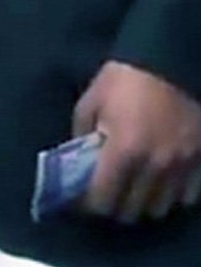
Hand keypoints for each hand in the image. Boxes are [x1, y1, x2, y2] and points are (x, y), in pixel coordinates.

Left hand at [72, 60, 200, 222]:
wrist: (171, 56)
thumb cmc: (124, 78)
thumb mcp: (90, 102)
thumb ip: (80, 136)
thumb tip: (77, 160)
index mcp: (124, 152)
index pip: (103, 201)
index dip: (88, 205)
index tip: (81, 199)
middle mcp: (155, 165)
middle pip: (132, 211)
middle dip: (114, 207)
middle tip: (106, 194)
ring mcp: (184, 164)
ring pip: (161, 207)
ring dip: (143, 203)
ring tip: (133, 189)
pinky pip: (189, 195)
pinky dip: (172, 194)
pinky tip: (161, 182)